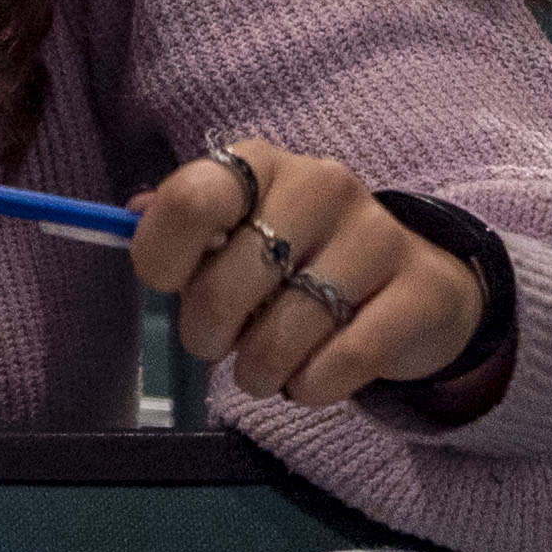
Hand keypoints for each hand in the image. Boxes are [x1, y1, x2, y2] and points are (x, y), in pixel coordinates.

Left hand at [133, 139, 486, 404]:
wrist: (415, 287)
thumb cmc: (303, 260)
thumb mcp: (240, 233)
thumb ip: (186, 227)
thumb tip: (130, 215)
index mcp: (260, 165)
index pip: (190, 202)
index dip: (161, 258)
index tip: (169, 284)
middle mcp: (321, 186)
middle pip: (225, 284)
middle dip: (207, 335)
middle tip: (222, 341)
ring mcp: (377, 236)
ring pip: (282, 335)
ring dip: (259, 371)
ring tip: (266, 366)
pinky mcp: (420, 292)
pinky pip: (341, 363)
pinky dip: (311, 387)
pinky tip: (312, 378)